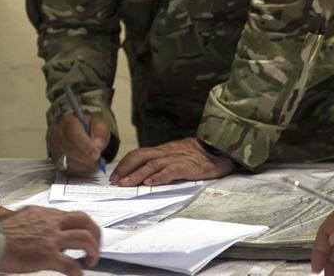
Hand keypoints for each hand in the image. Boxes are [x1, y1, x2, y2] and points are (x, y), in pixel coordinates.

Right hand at [0, 205, 100, 275]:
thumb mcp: (21, 218)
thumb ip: (36, 222)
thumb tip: (41, 230)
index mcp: (45, 213)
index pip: (72, 215)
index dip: (83, 226)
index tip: (85, 235)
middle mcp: (51, 222)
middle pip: (85, 220)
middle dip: (96, 233)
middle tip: (95, 246)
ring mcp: (51, 239)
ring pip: (84, 239)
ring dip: (92, 251)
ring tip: (91, 261)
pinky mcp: (47, 256)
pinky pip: (71, 265)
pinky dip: (78, 272)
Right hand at [49, 113, 110, 175]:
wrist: (84, 136)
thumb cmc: (90, 129)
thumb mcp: (99, 124)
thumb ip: (100, 130)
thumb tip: (97, 143)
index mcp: (67, 121)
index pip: (73, 132)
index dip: (85, 145)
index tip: (96, 153)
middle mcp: (57, 133)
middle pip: (69, 148)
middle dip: (86, 157)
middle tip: (98, 160)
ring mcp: (55, 147)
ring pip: (67, 160)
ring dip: (84, 165)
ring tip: (96, 164)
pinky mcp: (56, 160)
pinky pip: (67, 168)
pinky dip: (80, 170)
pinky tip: (89, 167)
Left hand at [110, 137, 232, 185]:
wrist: (219, 150)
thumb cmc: (198, 156)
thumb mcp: (176, 157)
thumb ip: (163, 163)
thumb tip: (145, 175)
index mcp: (162, 151)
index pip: (138, 154)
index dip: (124, 164)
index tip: (115, 176)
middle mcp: (166, 152)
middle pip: (140, 157)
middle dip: (125, 169)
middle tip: (115, 182)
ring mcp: (176, 158)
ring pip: (152, 165)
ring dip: (136, 175)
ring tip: (125, 184)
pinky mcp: (187, 166)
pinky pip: (170, 171)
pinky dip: (158, 177)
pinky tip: (149, 183)